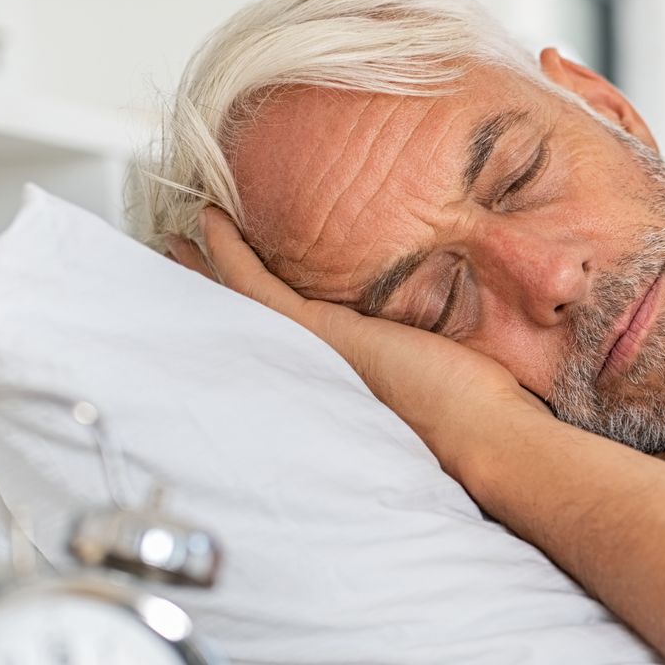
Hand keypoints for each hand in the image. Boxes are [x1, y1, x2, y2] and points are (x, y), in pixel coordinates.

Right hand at [168, 208, 551, 477]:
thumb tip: (449, 334)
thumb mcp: (442, 373)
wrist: (486, 440)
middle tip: (178, 262)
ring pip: (244, 303)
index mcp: (347, 376)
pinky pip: (259, 285)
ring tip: (180, 242)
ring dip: (210, 268)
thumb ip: (426, 355)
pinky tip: (211, 224)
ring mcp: (316, 353)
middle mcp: (322, 369)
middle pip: (252, 323)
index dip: (257, 310)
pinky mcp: (321, 334)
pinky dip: (230, 253)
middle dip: (213, 291)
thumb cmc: (481, 417)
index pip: (290, 336)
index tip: (232, 287)